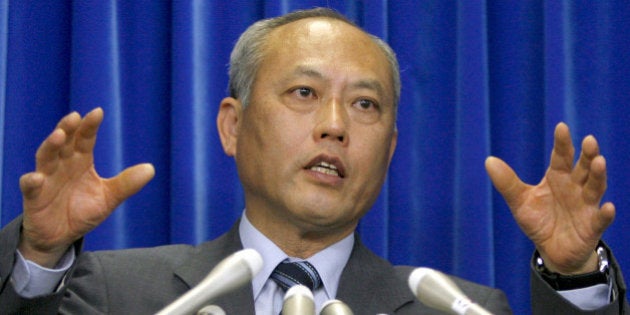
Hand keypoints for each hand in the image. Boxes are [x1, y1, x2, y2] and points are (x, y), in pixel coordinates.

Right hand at [18, 108, 154, 266]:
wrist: (61, 237)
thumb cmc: (83, 211)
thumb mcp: (108, 198)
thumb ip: (126, 184)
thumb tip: (151, 169)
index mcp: (81, 161)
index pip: (85, 139)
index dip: (90, 126)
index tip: (98, 112)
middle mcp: (62, 165)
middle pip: (64, 142)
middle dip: (68, 128)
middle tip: (75, 116)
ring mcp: (46, 179)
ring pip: (46, 157)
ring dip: (51, 146)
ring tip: (59, 136)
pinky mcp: (34, 197)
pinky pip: (30, 187)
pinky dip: (32, 181)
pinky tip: (37, 177)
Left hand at [485, 122, 614, 273]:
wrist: (552, 250)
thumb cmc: (539, 220)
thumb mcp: (520, 202)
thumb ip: (507, 182)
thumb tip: (488, 160)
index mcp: (558, 178)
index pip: (561, 157)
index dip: (562, 143)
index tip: (561, 127)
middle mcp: (575, 188)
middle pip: (583, 168)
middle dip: (587, 154)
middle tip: (589, 140)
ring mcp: (586, 206)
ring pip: (595, 188)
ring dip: (598, 175)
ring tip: (599, 162)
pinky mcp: (592, 226)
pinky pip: (601, 219)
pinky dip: (605, 214)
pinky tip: (609, 207)